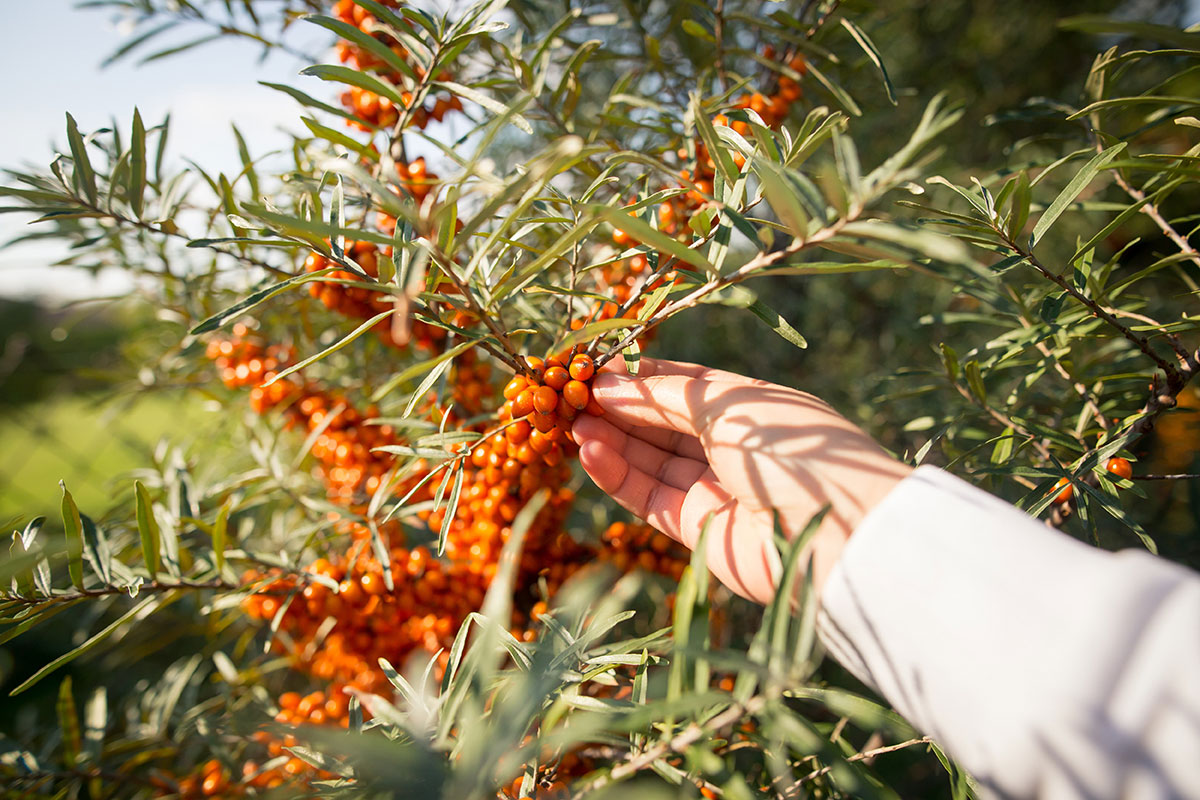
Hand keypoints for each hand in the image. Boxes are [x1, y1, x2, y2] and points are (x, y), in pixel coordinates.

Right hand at [571, 357, 911, 602]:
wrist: (833, 531)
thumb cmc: (792, 449)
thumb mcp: (728, 404)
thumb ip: (664, 395)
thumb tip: (610, 382)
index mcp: (750, 406)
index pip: (684, 386)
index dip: (640, 378)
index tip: (595, 368)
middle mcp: (731, 446)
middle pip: (660, 423)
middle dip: (617, 408)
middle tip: (568, 395)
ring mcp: (713, 488)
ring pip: (648, 459)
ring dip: (609, 439)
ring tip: (568, 422)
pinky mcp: (695, 529)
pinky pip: (646, 496)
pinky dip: (615, 473)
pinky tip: (586, 450)